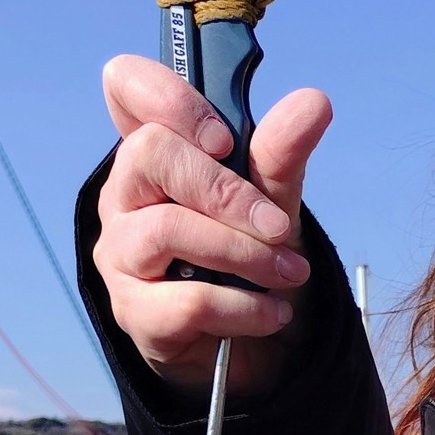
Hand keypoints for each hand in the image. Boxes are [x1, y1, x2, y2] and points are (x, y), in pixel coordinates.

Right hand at [93, 54, 332, 397]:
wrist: (254, 349)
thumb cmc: (250, 260)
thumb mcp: (272, 202)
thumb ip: (281, 155)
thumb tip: (314, 102)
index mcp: (152, 152)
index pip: (126, 85)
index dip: (169, 98)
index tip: (224, 139)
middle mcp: (123, 196)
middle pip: (150, 154)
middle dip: (226, 190)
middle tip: (279, 226)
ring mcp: (120, 254)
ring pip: (167, 231)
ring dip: (243, 253)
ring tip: (290, 273)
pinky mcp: (134, 312)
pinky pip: (187, 301)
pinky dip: (243, 308)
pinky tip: (273, 313)